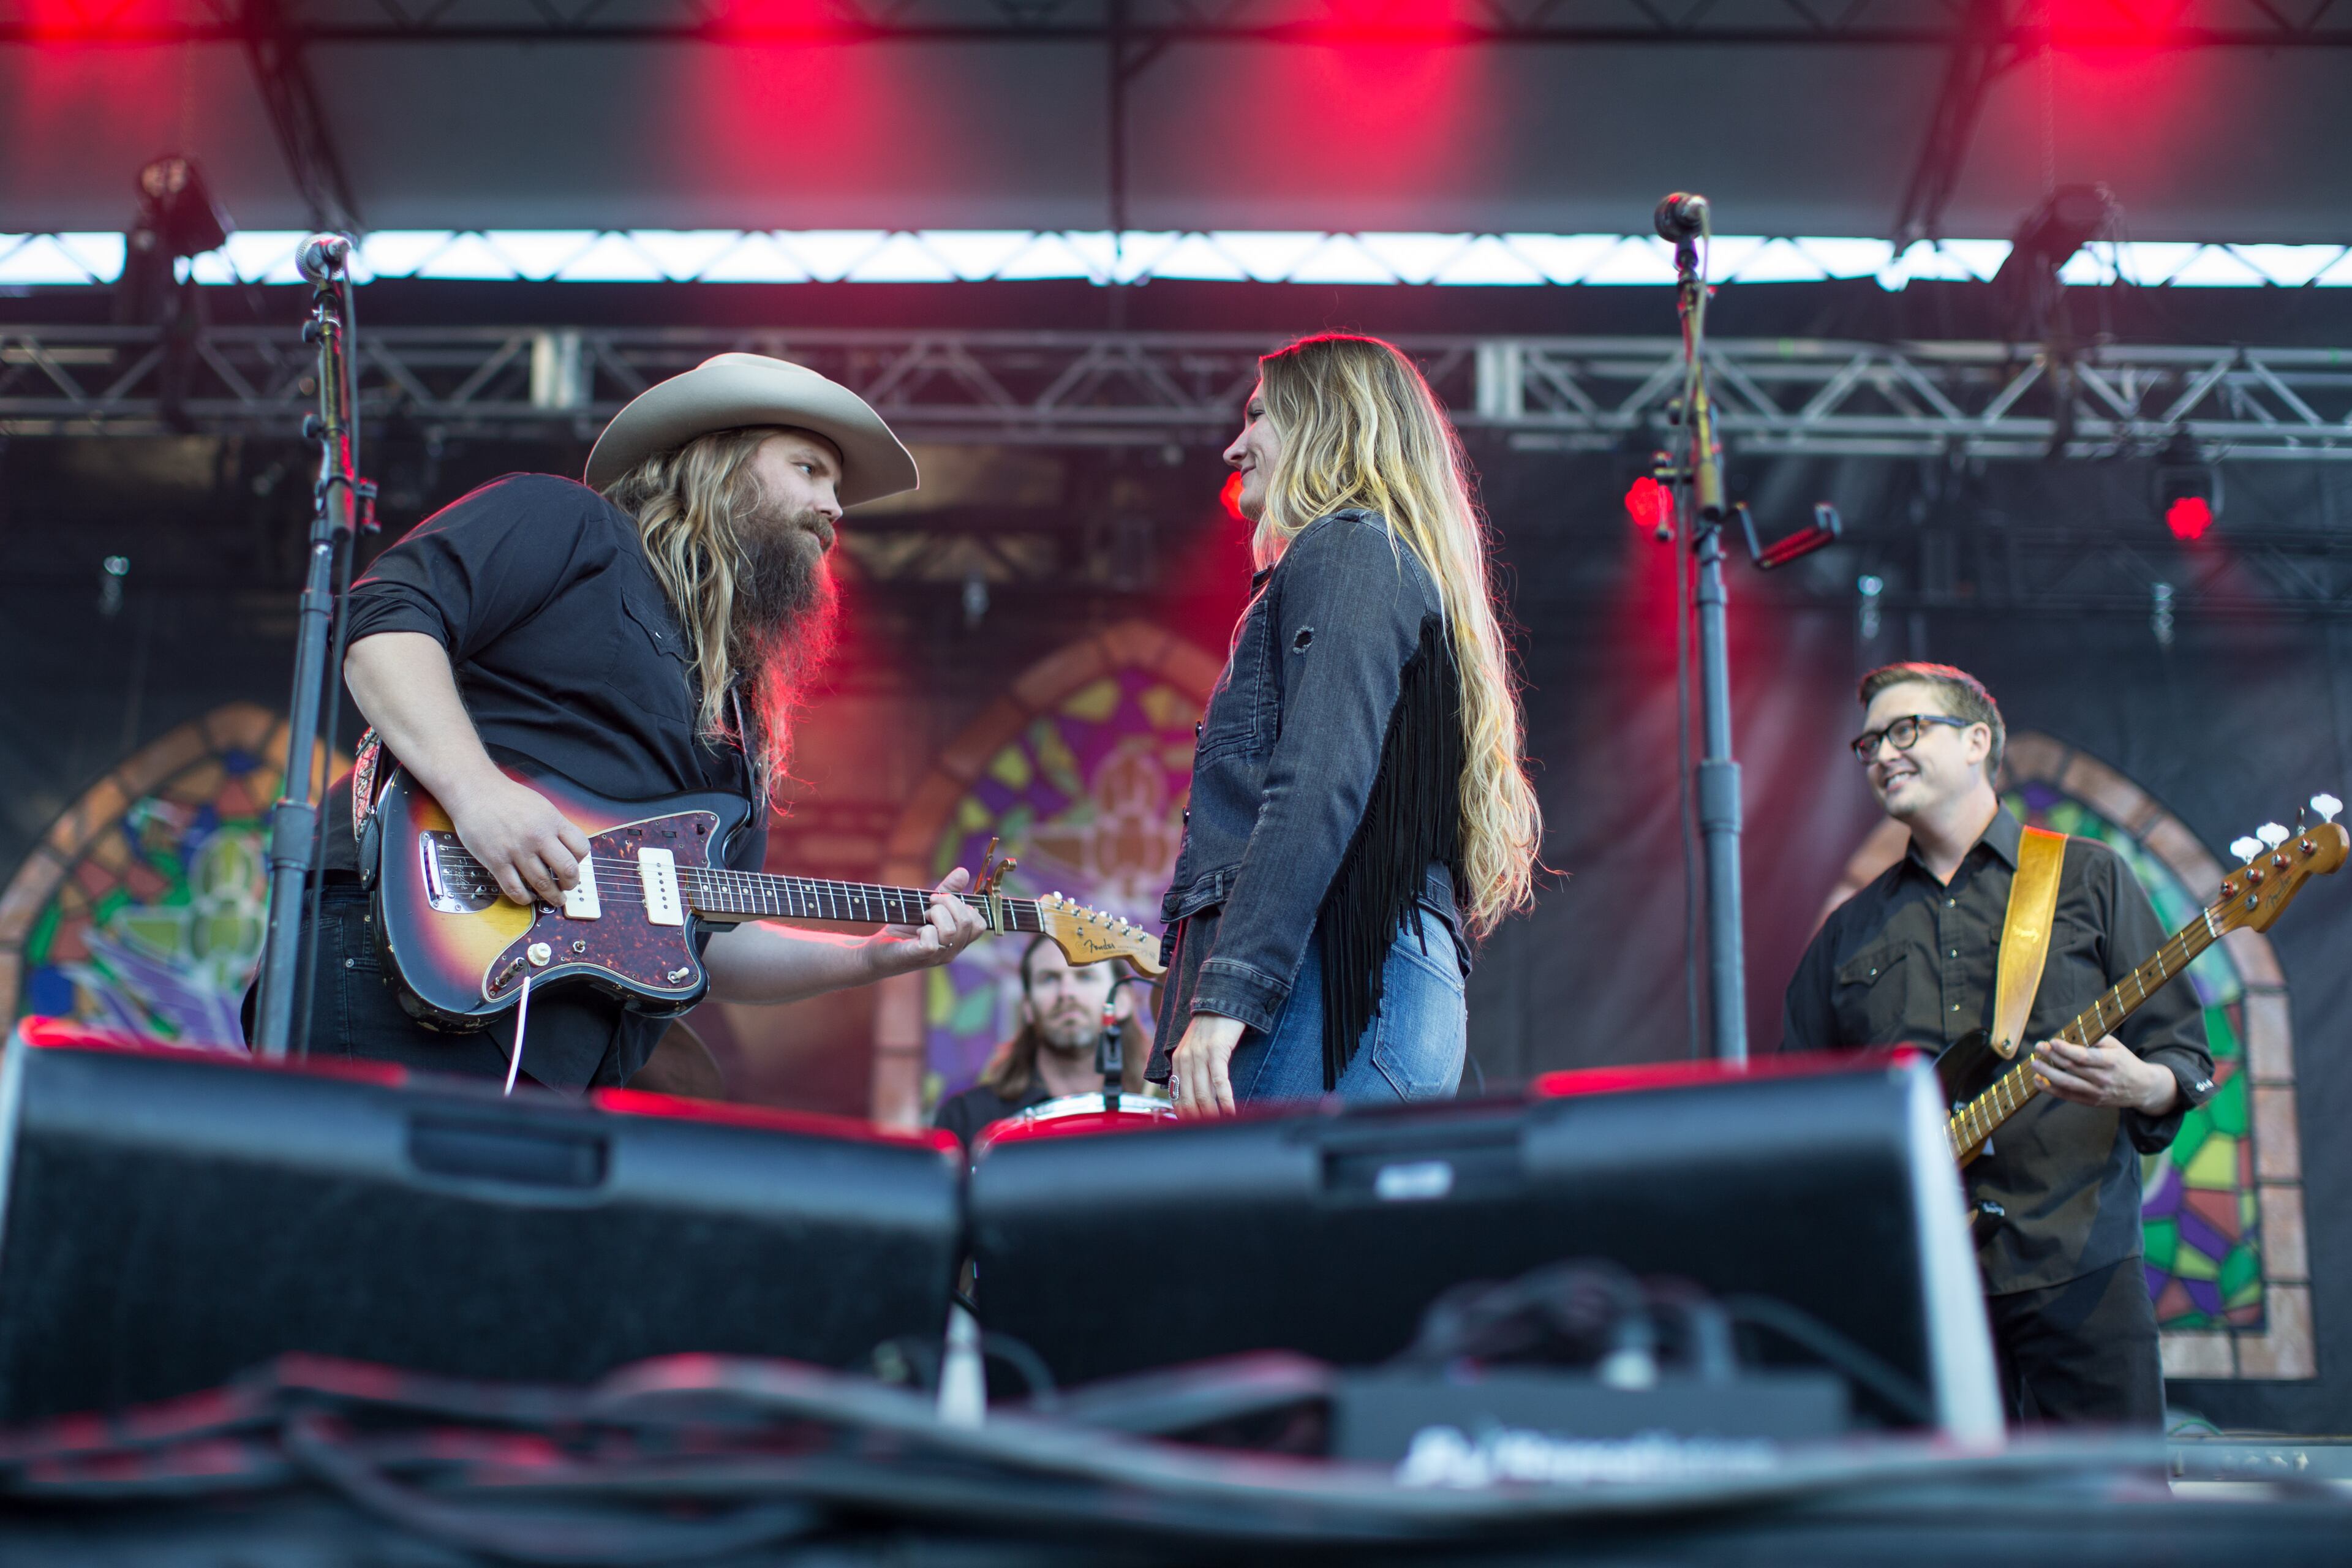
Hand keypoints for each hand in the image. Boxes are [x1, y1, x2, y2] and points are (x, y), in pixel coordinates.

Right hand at [444, 771, 590, 906]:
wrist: (475, 792)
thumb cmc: (508, 799)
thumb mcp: (541, 806)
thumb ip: (555, 827)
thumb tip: (568, 849)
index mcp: (552, 821)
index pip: (581, 848)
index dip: (581, 860)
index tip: (574, 864)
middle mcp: (538, 837)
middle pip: (567, 870)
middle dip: (571, 884)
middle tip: (567, 887)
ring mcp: (517, 850)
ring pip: (543, 884)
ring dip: (552, 896)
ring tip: (554, 898)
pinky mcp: (496, 861)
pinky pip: (515, 889)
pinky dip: (525, 898)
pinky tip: (528, 897)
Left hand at [865, 868, 987, 975]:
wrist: (874, 950)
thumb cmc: (902, 929)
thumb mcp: (927, 905)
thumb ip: (947, 891)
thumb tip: (964, 872)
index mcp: (958, 940)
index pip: (980, 924)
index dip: (965, 906)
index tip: (942, 899)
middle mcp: (952, 951)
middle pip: (969, 923)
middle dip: (949, 903)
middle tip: (930, 903)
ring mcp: (938, 957)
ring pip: (951, 931)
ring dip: (936, 914)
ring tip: (922, 916)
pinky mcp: (919, 957)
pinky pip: (933, 943)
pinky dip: (924, 930)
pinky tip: (916, 931)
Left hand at [1170, 1012, 1246, 1119]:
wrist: (1222, 1002)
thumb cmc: (1211, 1029)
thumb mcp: (1194, 1049)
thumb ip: (1191, 1070)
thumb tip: (1197, 1097)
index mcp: (1177, 1061)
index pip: (1176, 1095)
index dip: (1183, 1115)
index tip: (1191, 1128)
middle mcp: (1185, 1059)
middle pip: (1188, 1098)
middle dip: (1197, 1118)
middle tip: (1206, 1132)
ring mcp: (1200, 1055)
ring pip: (1203, 1093)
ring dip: (1212, 1113)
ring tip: (1220, 1125)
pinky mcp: (1217, 1051)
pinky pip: (1220, 1082)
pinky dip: (1225, 1100)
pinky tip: (1231, 1111)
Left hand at [2032, 1035, 2178, 1114]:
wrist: (2143, 1088)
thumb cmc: (2125, 1062)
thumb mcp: (2116, 1046)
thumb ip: (2095, 1040)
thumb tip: (2069, 1033)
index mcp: (2111, 1062)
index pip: (2084, 1056)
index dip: (2065, 1049)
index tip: (2052, 1041)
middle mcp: (2103, 1079)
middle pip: (2072, 1068)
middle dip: (2052, 1057)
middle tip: (2038, 1046)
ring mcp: (2097, 1092)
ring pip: (2067, 1084)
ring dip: (2047, 1073)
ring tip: (2034, 1063)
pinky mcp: (2091, 1102)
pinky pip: (2067, 1096)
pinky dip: (2050, 1089)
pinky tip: (2038, 1080)